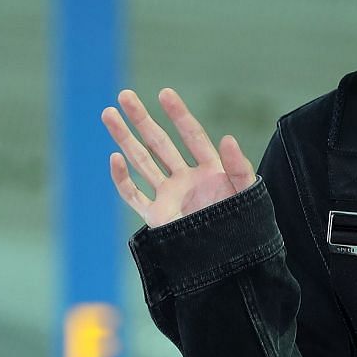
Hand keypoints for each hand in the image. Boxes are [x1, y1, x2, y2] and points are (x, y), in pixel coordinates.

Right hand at [102, 87, 256, 228]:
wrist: (233, 263)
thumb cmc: (246, 228)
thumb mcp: (248, 195)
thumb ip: (239, 167)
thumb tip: (227, 138)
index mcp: (211, 170)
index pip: (191, 135)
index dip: (178, 114)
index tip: (164, 93)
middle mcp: (186, 179)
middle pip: (159, 142)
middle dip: (141, 119)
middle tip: (124, 95)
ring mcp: (169, 196)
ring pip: (141, 161)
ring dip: (125, 139)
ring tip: (108, 114)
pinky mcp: (157, 217)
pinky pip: (134, 195)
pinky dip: (122, 178)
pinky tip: (114, 157)